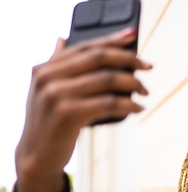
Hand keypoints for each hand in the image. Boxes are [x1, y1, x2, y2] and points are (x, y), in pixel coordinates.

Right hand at [15, 28, 151, 190]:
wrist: (36, 156)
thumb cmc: (49, 122)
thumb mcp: (45, 90)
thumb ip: (55, 65)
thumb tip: (63, 37)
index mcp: (44, 68)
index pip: (84, 46)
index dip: (111, 39)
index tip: (133, 35)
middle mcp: (48, 77)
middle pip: (98, 59)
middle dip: (128, 60)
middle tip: (148, 67)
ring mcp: (57, 95)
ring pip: (107, 80)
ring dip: (133, 84)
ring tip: (146, 92)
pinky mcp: (68, 114)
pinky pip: (108, 103)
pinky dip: (128, 104)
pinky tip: (138, 108)